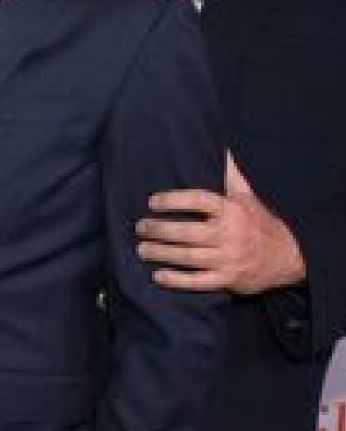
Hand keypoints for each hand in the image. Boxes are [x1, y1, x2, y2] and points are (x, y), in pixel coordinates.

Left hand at [136, 154, 304, 294]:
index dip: (173, 200)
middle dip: (159, 230)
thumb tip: (223, 148)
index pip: (199, 201)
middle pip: (187, 232)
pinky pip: (198, 282)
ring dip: (161, 253)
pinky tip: (158, 276)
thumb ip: (231, 175)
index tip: (152, 201)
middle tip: (140, 227)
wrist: (289, 257)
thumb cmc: (260, 223)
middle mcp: (230, 234)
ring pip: (188, 257)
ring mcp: (229, 259)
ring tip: (142, 249)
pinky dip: (177, 280)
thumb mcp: (247, 197)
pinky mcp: (229, 280)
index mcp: (232, 210)